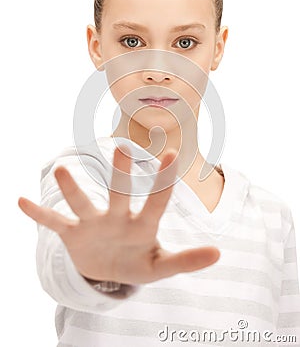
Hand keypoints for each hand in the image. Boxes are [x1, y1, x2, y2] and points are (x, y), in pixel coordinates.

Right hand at [18, 145, 219, 284]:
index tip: (172, 154)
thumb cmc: (139, 263)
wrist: (110, 269)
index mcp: (142, 226)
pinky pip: (53, 223)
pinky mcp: (73, 233)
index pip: (156, 201)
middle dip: (121, 174)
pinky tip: (20, 201)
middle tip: (122, 148)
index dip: (163, 182)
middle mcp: (117, 217)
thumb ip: (186, 260)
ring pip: (82, 203)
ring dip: (72, 189)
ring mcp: (93, 224)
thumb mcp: (161, 267)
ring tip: (62, 169)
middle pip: (120, 194)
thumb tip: (219, 252)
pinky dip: (38, 214)